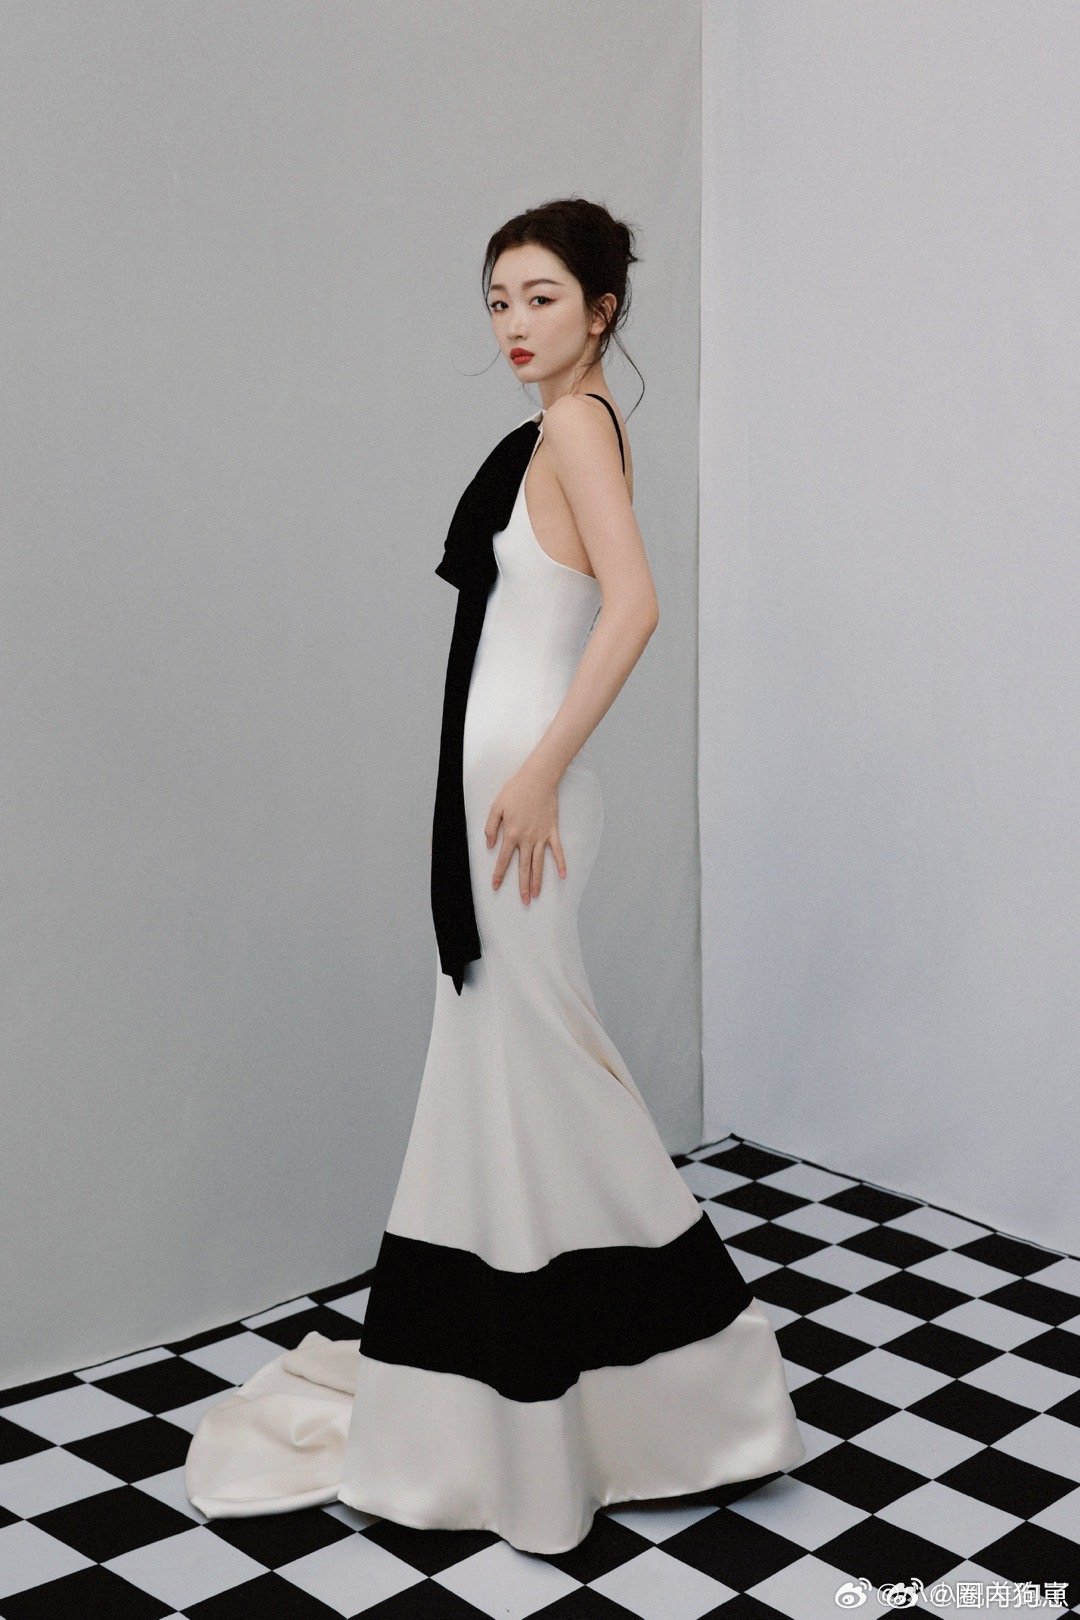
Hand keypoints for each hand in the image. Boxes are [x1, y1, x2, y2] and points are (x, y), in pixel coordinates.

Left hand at [485, 760, 566, 902]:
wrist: (538, 778)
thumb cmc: (516, 790)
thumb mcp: (497, 807)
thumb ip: (491, 827)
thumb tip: (489, 845)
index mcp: (511, 833)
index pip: (504, 859)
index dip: (499, 874)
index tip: (495, 887)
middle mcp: (527, 839)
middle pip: (523, 867)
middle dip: (522, 886)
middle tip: (524, 901)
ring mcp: (541, 836)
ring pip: (539, 863)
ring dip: (538, 880)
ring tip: (536, 895)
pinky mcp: (552, 831)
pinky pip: (558, 850)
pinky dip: (561, 863)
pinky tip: (563, 876)